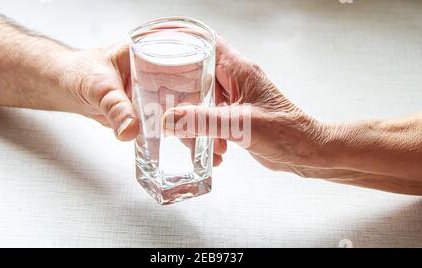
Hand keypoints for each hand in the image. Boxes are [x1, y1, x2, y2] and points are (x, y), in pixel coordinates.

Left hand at [58, 44, 224, 164]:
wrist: (66, 87)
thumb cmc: (79, 72)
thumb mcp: (98, 86)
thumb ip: (114, 107)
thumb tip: (130, 130)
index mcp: (153, 52)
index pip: (191, 63)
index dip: (210, 84)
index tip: (224, 104)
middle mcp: (160, 71)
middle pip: (195, 91)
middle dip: (211, 113)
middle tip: (224, 136)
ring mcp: (157, 91)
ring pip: (185, 109)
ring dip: (199, 128)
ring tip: (216, 150)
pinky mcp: (150, 109)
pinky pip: (170, 122)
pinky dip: (181, 136)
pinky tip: (194, 149)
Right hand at [163, 38, 334, 176]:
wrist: (306, 153)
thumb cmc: (286, 132)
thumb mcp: (239, 124)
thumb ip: (201, 121)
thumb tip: (168, 119)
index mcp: (238, 70)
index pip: (206, 44)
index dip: (183, 44)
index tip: (162, 52)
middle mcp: (234, 80)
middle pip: (196, 75)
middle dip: (181, 95)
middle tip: (169, 110)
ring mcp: (234, 99)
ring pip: (200, 101)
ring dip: (194, 122)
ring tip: (201, 141)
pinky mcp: (234, 117)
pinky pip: (209, 119)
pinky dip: (204, 134)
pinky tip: (212, 150)